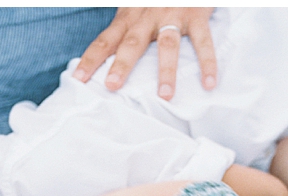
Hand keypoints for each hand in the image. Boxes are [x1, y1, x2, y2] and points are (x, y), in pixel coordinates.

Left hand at [73, 8, 216, 99]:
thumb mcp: (133, 5)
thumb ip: (124, 27)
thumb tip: (108, 56)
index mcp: (129, 16)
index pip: (105, 40)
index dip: (91, 59)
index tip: (78, 79)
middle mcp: (147, 16)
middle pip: (132, 43)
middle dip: (121, 65)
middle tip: (112, 86)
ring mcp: (172, 14)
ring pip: (167, 45)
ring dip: (166, 71)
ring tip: (164, 95)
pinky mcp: (196, 13)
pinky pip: (203, 41)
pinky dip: (207, 62)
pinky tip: (209, 82)